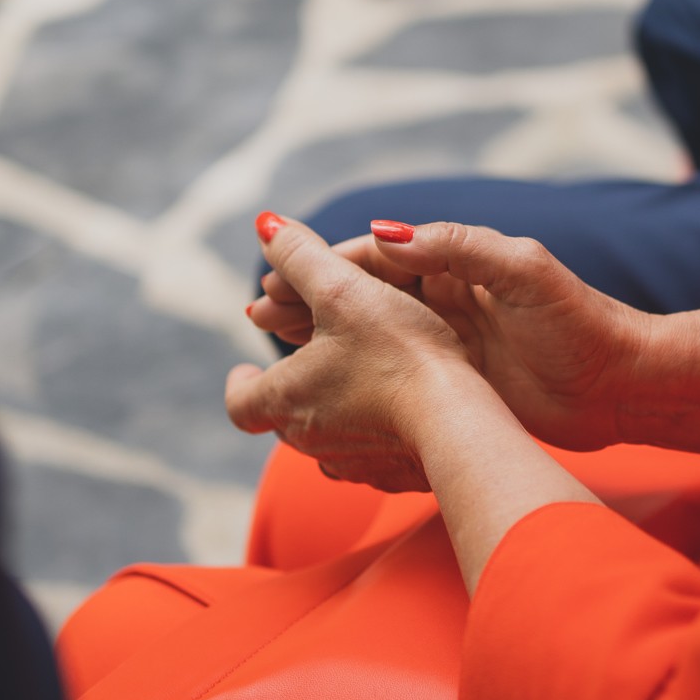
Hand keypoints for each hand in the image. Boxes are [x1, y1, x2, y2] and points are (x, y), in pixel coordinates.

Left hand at [227, 213, 496, 492]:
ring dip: (332, 410)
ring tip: (356, 380)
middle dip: (292, 388)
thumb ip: (301, 256)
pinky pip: (370, 455)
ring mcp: (352, 464)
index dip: (241, 382)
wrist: (459, 422)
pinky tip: (398, 412)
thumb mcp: (344, 290)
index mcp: (287, 399)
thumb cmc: (400, 353)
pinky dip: (373, 431)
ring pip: (326, 439)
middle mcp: (311, 441)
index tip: (247, 369)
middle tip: (309, 359)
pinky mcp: (393, 475)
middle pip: (284, 419)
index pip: (240, 402)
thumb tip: (265, 224)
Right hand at [249, 220, 652, 453]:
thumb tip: (388, 233)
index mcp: (459, 262)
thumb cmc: (583, 322)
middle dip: (308, 299)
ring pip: (367, 334)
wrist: (624, 386)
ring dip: (318, 336)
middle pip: (362, 294)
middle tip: (256, 310)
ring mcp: (447, 343)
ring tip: (269, 342)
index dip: (327, 264)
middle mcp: (447, 298)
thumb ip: (460, 247)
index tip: (281, 273)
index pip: (378, 257)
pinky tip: (319, 391)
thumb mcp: (526, 271)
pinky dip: (351, 376)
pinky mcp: (455, 384)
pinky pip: (389, 375)